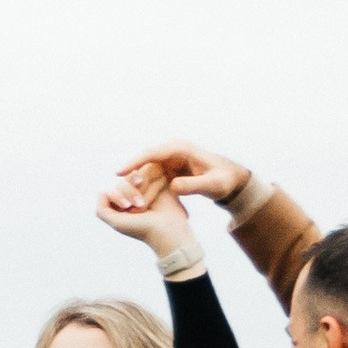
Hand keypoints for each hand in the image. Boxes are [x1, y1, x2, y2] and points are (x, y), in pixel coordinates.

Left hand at [96, 174, 198, 257]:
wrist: (168, 230)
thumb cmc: (142, 229)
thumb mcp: (116, 222)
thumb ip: (102, 210)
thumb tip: (102, 192)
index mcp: (121, 206)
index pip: (112, 190)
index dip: (118, 195)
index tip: (127, 207)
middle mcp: (132, 197)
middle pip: (122, 182)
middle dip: (129, 192)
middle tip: (140, 206)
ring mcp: (146, 189)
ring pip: (135, 176)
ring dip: (140, 190)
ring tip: (148, 202)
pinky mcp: (160, 182)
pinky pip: (149, 173)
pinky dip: (151, 183)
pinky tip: (157, 192)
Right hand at [118, 139, 248, 210]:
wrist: (231, 179)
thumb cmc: (224, 181)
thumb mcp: (212, 185)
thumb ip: (194, 186)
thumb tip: (173, 186)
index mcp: (180, 149)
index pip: (152, 153)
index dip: (134, 162)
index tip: (119, 172)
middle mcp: (172, 150)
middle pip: (145, 161)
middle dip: (130, 174)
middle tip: (117, 189)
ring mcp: (170, 159)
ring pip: (146, 169)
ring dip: (135, 183)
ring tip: (123, 197)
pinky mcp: (169, 168)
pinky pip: (151, 176)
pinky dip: (143, 186)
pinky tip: (134, 198)